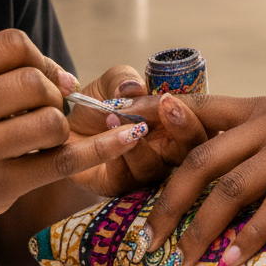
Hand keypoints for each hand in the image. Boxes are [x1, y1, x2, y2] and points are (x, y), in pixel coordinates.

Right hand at [0, 30, 145, 251]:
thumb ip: (2, 76)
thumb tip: (68, 78)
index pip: (12, 44)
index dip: (42, 58)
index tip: (49, 80)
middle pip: (34, 81)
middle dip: (55, 94)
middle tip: (50, 112)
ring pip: (50, 121)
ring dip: (61, 127)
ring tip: (45, 139)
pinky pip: (61, 162)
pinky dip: (101, 149)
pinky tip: (127, 138)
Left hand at [66, 69, 207, 197]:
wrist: (65, 127)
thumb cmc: (99, 104)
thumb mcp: (111, 82)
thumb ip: (124, 79)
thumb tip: (134, 87)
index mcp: (174, 122)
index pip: (200, 120)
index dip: (192, 111)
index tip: (170, 98)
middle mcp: (168, 149)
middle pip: (193, 149)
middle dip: (185, 129)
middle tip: (166, 107)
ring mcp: (146, 171)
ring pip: (157, 169)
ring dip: (139, 144)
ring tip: (114, 116)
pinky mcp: (120, 186)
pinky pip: (126, 179)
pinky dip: (117, 156)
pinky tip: (105, 135)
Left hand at [137, 93, 265, 265]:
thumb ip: (252, 132)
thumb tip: (210, 160)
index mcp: (256, 106)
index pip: (193, 107)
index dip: (153, 120)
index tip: (116, 131)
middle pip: (201, 157)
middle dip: (167, 202)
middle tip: (146, 240)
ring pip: (232, 187)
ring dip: (199, 230)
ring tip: (177, 264)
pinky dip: (250, 236)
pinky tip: (232, 262)